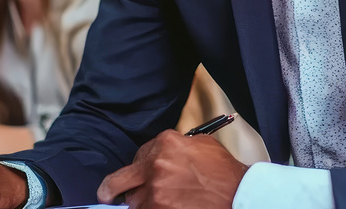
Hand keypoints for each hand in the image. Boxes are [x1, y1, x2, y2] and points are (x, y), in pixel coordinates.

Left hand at [97, 130, 246, 208]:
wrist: (238, 194)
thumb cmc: (224, 172)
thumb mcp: (201, 145)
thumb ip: (177, 147)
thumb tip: (163, 155)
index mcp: (166, 143)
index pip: (139, 154)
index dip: (140, 165)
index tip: (141, 173)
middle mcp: (156, 165)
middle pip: (118, 180)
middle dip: (111, 189)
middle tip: (107, 195)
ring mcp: (156, 191)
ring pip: (132, 203)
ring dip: (140, 204)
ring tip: (155, 202)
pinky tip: (159, 206)